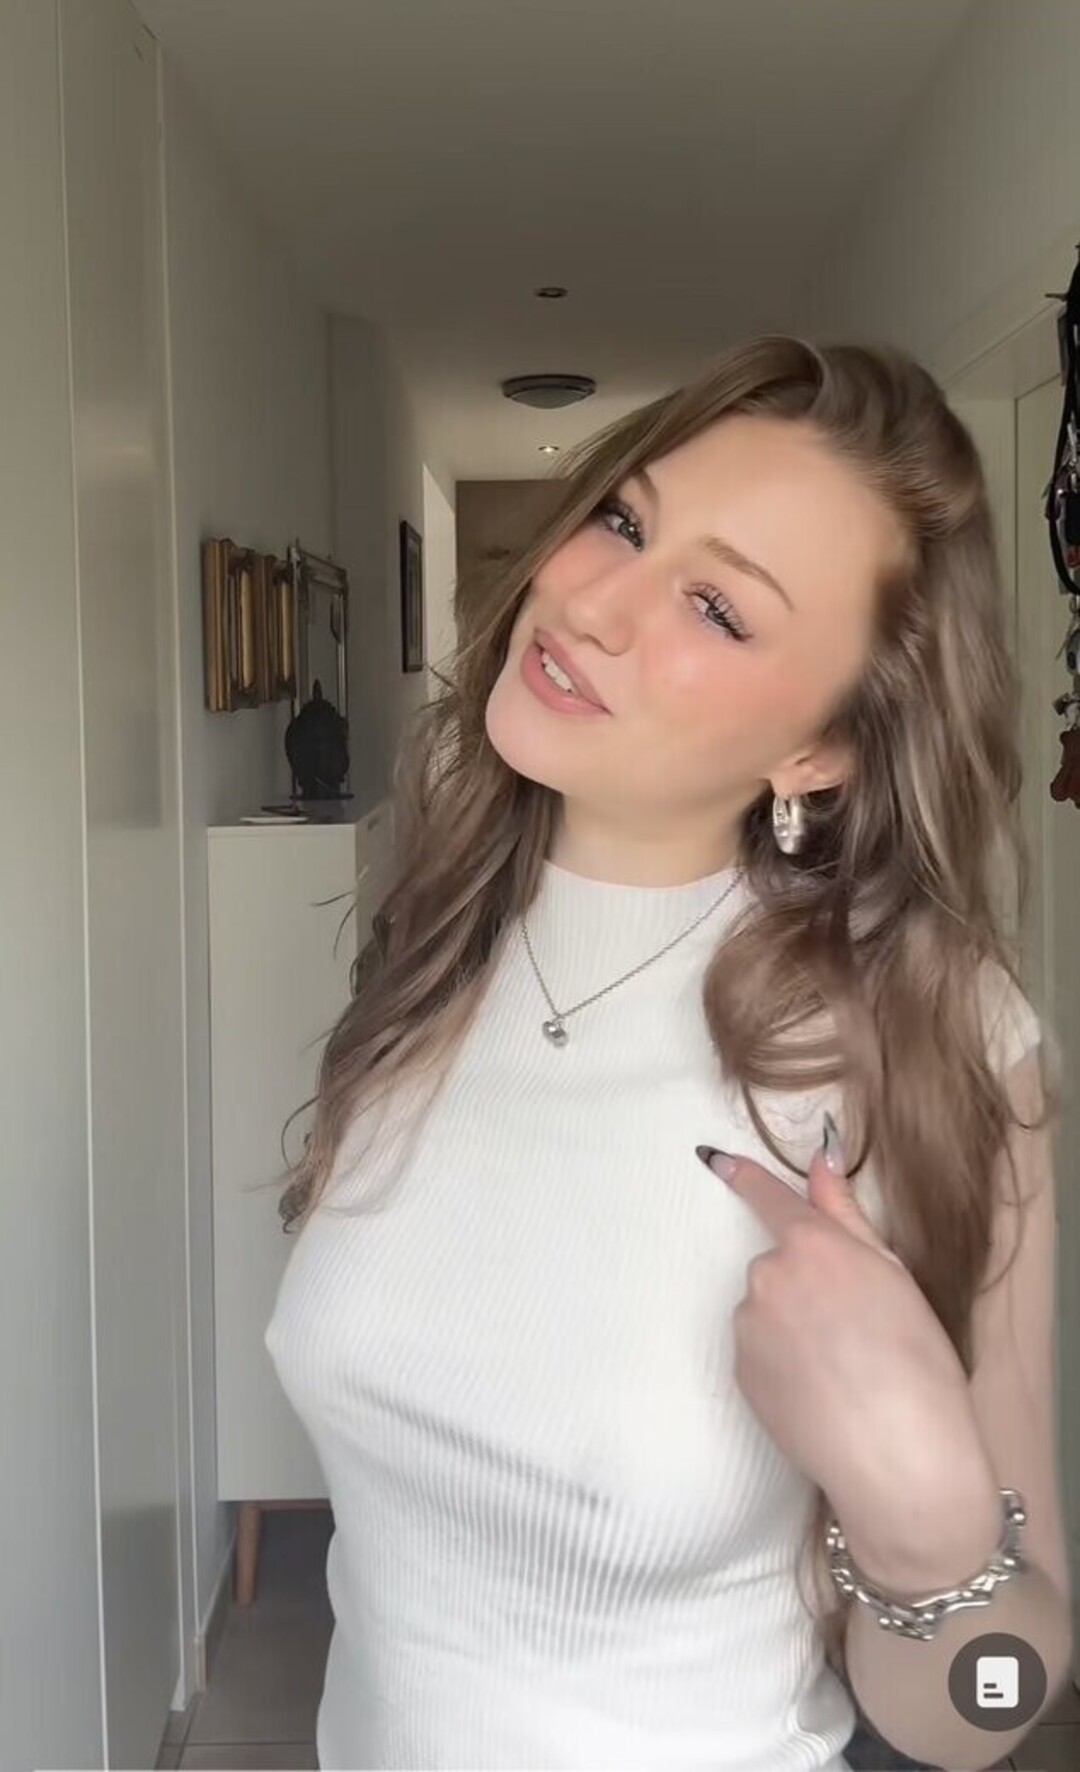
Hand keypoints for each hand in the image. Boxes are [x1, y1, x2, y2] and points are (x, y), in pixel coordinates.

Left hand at [696, 1119, 1001, 1594]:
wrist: (898, 1457)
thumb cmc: (917, 1363)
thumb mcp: (894, 1277)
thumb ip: (846, 1215)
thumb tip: (818, 1160)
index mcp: (811, 1244)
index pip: (769, 1199)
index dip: (744, 1176)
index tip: (713, 1159)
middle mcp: (768, 1276)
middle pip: (779, 1264)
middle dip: (808, 1283)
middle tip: (858, 1327)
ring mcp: (747, 1325)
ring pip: (768, 1309)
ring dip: (794, 1325)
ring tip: (843, 1369)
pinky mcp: (739, 1370)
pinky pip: (759, 1350)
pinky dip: (783, 1362)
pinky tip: (821, 1392)